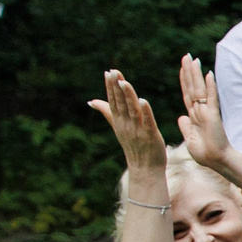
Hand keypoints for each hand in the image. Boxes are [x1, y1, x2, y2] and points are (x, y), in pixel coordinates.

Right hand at [87, 70, 167, 188]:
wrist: (144, 170)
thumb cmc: (133, 147)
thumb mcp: (117, 128)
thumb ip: (107, 112)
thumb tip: (91, 101)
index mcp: (119, 121)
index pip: (113, 101)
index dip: (110, 87)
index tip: (108, 73)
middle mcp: (126, 124)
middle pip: (120, 103)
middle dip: (116, 87)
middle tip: (113, 72)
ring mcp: (138, 130)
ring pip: (132, 110)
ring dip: (128, 96)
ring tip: (124, 82)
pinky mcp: (150, 135)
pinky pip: (147, 122)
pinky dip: (145, 111)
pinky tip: (143, 100)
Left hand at [175, 54, 235, 172]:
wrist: (216, 161)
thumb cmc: (205, 154)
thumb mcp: (190, 139)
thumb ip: (186, 127)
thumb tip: (181, 117)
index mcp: (194, 116)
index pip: (187, 94)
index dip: (184, 80)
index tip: (182, 67)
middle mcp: (200, 111)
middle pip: (192, 87)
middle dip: (189, 71)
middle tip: (187, 56)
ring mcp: (207, 112)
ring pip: (199, 89)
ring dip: (196, 74)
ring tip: (193, 59)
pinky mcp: (213, 116)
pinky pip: (211, 98)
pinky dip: (210, 86)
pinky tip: (209, 74)